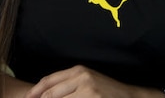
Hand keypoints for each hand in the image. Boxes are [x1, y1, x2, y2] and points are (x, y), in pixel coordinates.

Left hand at [25, 65, 150, 97]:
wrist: (130, 97)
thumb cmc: (106, 91)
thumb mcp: (87, 81)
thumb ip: (68, 84)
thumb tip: (44, 94)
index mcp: (77, 70)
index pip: (48, 81)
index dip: (34, 92)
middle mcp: (81, 77)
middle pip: (50, 94)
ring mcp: (88, 90)